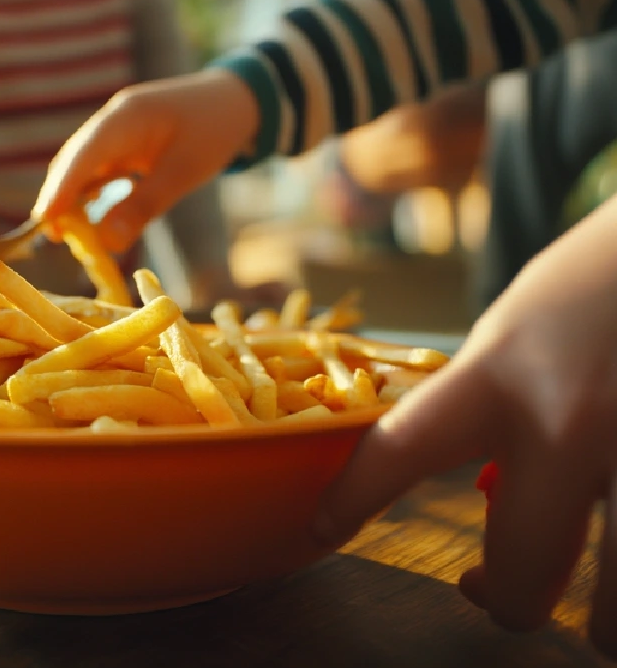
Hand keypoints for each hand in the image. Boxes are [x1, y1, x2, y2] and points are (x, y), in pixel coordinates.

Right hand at [34, 69, 259, 252]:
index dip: (61, 188)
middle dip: (59, 197)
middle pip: (74, 160)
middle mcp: (113, 121)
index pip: (83, 154)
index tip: (45, 221)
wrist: (238, 100)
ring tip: (65, 233)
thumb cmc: (216, 129)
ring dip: (72, 197)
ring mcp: (117, 131)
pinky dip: (91, 193)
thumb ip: (144, 205)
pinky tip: (88, 215)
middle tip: (53, 237)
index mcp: (126, 117)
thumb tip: (107, 243)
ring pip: (83, 166)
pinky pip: (99, 169)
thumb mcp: (184, 171)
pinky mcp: (125, 144)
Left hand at [309, 202, 616, 656]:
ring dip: (602, 626)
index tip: (321, 532)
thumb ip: (486, 410)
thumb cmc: (596, 282)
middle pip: (522, 568)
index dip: (351, 501)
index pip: (398, 450)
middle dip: (505, 602)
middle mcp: (569, 422)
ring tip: (595, 626)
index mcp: (499, 374)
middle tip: (487, 593)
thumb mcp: (514, 332)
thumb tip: (482, 496)